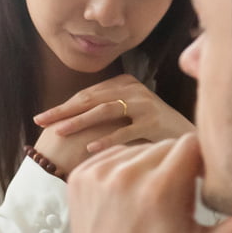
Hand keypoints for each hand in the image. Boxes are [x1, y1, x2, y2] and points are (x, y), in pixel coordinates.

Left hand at [34, 74, 193, 157]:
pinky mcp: (154, 122)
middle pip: (91, 99)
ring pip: (105, 111)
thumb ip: (105, 111)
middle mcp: (134, 89)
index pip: (88, 94)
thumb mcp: (127, 115)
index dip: (64, 106)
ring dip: (79, 122)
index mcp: (125, 83)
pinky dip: (106, 139)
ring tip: (59, 133)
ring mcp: (145, 104)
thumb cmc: (152, 130)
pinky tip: (90, 149)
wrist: (190, 139)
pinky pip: (125, 131)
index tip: (42, 118)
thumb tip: (66, 118)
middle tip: (41, 121)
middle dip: (64, 111)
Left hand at [65, 135, 231, 232]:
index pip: (192, 143)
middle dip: (178, 165)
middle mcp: (126, 175)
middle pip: (165, 146)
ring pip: (138, 149)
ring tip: (154, 199)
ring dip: (150, 166)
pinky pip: (112, 156)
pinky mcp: (80, 176)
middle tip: (181, 194)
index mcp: (160, 189)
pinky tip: (131, 196)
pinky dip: (124, 169)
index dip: (203, 158)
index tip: (204, 178)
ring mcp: (98, 174)